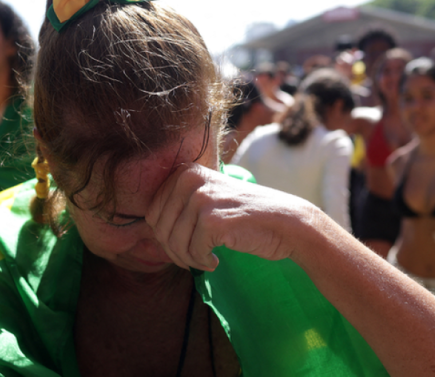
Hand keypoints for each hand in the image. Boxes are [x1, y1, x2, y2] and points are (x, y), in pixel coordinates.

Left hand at [145, 163, 318, 271]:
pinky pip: (192, 252)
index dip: (166, 236)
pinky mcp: (212, 219)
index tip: (186, 244)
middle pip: (160, 229)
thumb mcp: (208, 198)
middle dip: (175, 251)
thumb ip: (179, 204)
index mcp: (185, 172)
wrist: (287, 222)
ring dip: (189, 260)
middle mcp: (189, 180)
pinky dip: (202, 262)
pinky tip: (216, 260)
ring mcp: (200, 198)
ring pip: (174, 243)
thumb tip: (148, 225)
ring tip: (206, 259)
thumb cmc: (245, 216)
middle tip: (195, 257)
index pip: (153, 214)